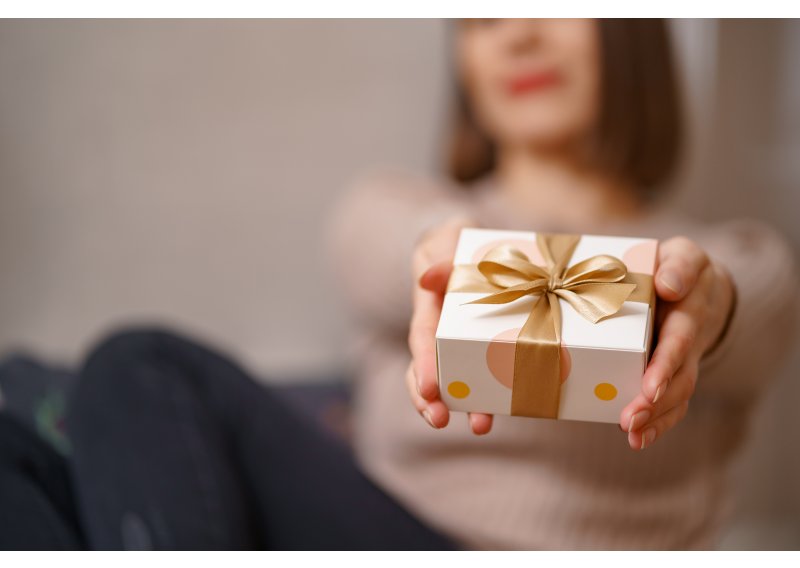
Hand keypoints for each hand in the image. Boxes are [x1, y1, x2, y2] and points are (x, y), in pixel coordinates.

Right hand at [406, 215, 493, 434]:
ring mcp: (464, 343)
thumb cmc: (455, 242)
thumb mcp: (446, 239)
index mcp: (430, 307)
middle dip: (430, 400)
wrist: (474, 244)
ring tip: (480, 428)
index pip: (421, 339)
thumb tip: (428, 280)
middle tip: (438, 422)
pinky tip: (514, 409)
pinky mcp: (489, 346)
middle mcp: (442, 332)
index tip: (429, 388)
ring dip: (467, 406)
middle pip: (428, 372)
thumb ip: (441, 256)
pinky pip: (490, 373)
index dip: (423, 365)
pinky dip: (498, 393)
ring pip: (458, 380)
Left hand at [620, 236, 734, 449]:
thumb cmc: (677, 268)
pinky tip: (638, 439)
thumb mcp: (683, 254)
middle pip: (679, 377)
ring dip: (656, 417)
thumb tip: (669, 285)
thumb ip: (679, 265)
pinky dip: (657, 423)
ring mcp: (683, 361)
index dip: (665, 363)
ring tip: (631, 432)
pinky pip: (671, 403)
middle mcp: (690, 340)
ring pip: (677, 395)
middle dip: (656, 400)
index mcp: (688, 309)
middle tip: (631, 418)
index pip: (679, 339)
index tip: (648, 385)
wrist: (696, 286)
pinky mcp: (671, 374)